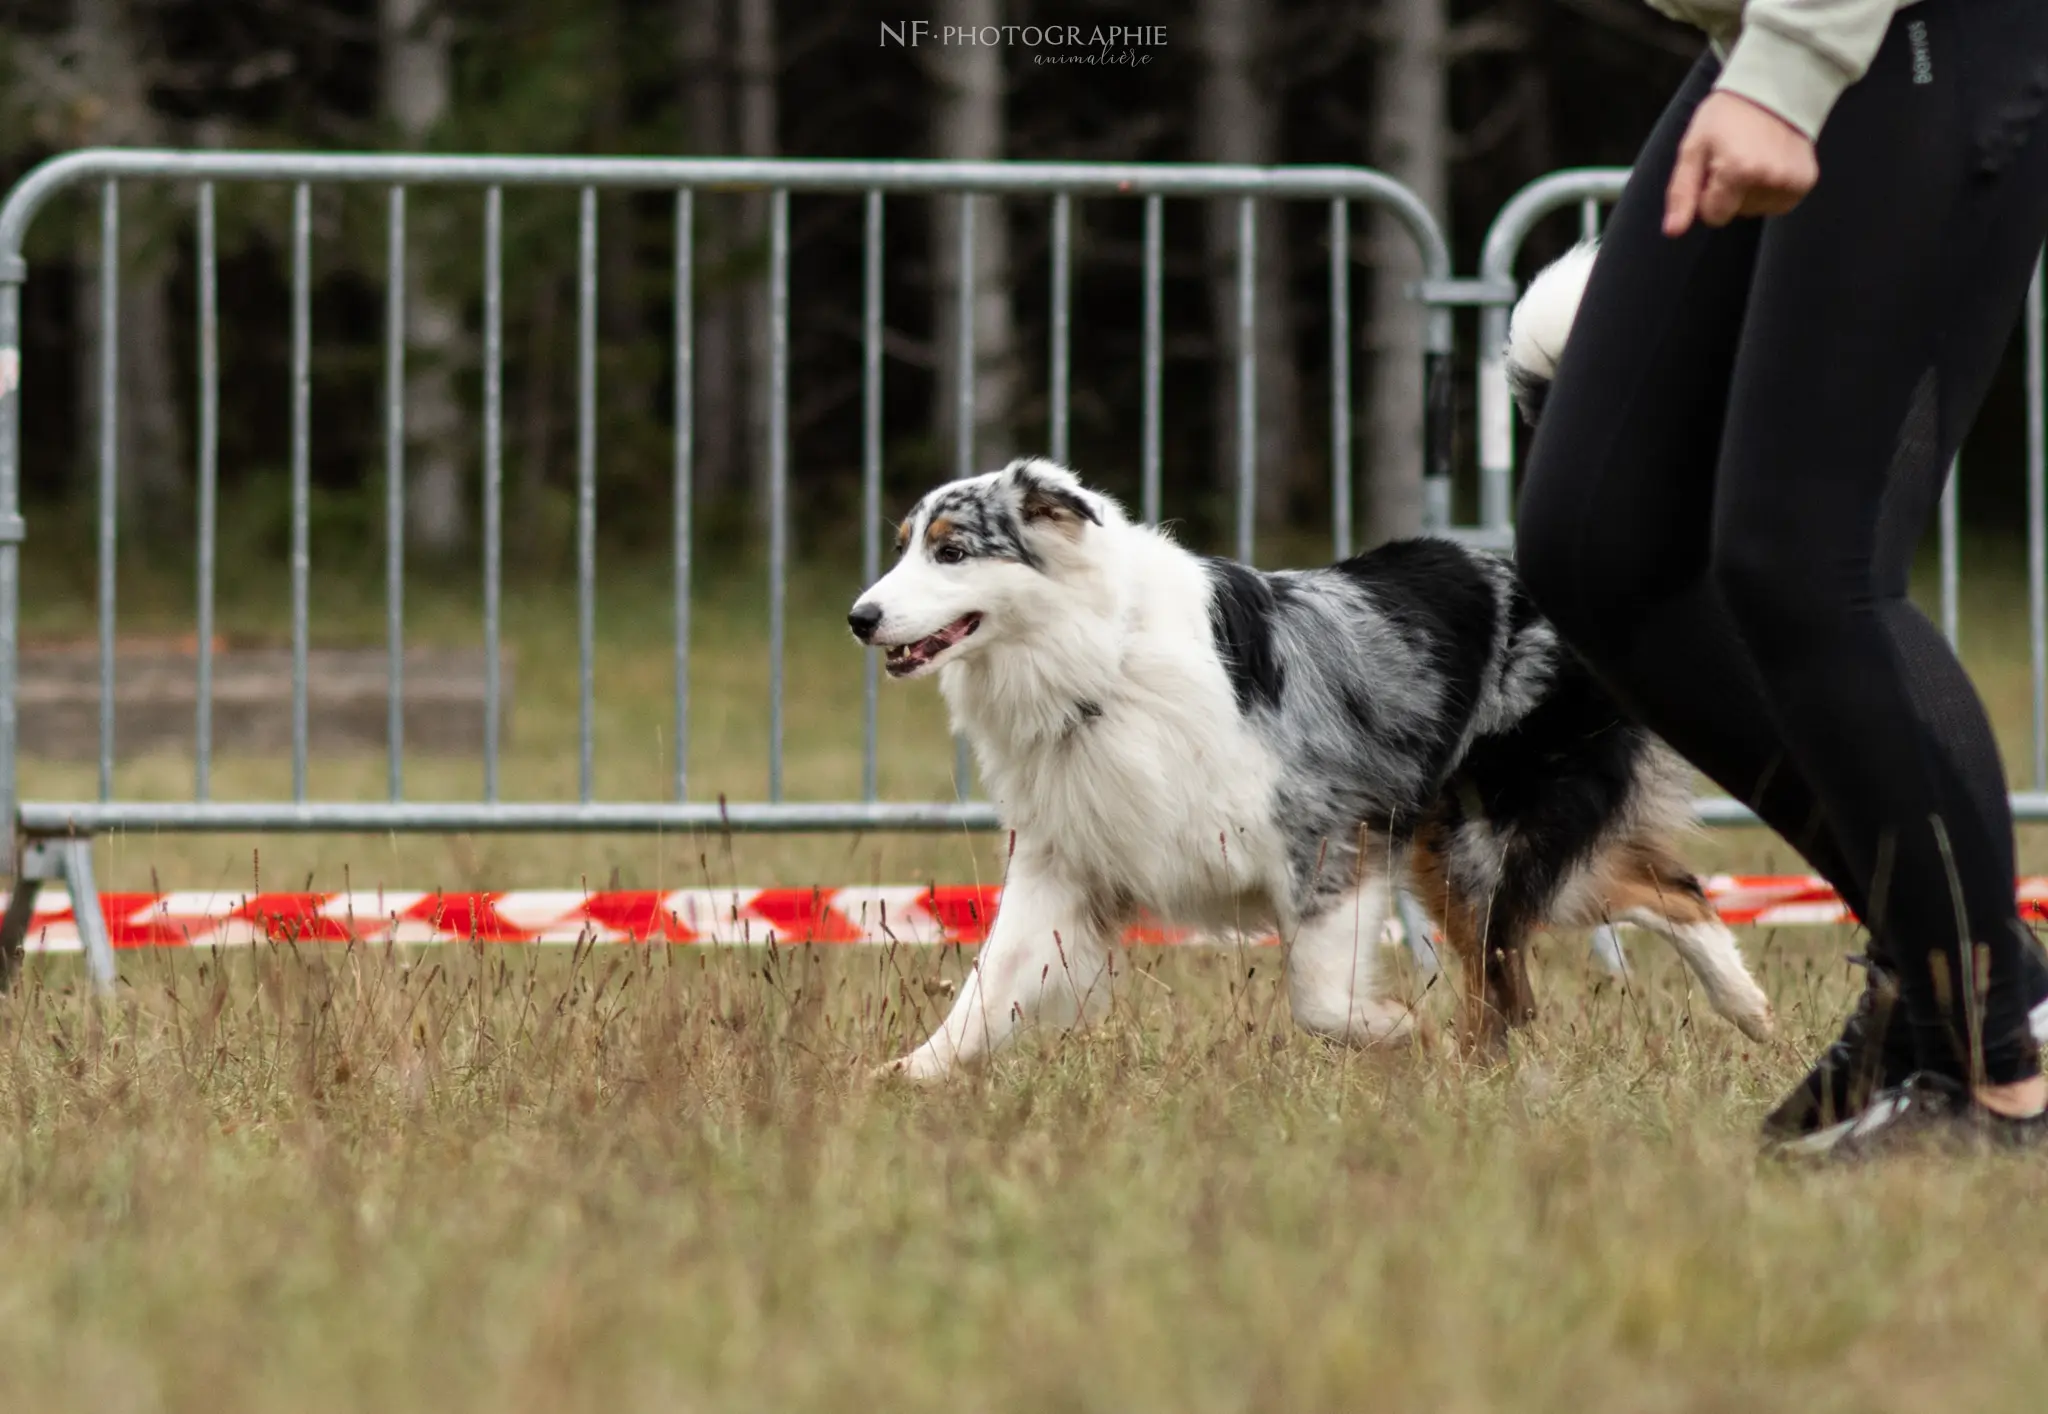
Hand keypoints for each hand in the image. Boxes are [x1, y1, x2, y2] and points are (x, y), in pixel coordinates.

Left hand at [1663, 91, 1818, 236]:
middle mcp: (1770, 178)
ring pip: (1757, 210)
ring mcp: (1792, 180)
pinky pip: (1779, 204)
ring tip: (1753, 157)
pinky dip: (1770, 190)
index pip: (1713, 216)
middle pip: (1736, 214)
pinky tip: (1769, 164)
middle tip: (1734, 157)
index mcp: (1739, 170)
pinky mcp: (1807, 180)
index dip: (1707, 195)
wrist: (1772, 87)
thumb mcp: (1693, 148)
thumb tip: (1672, 231)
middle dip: (1729, 192)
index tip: (1713, 168)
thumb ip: (1681, 192)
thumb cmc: (1726, 116)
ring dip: (1750, 191)